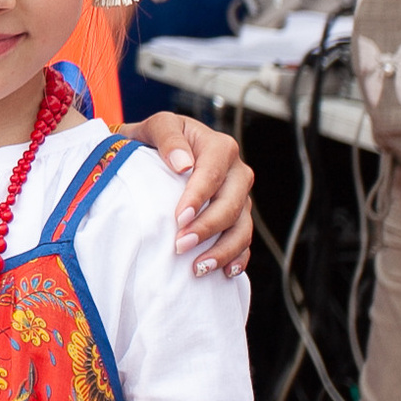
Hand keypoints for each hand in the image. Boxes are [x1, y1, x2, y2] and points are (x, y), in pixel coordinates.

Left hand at [118, 111, 254, 275]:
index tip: (180, 217)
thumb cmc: (155, 139)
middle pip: (231, 204)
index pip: (213, 173)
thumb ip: (167, 137)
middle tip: (181, 246)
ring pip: (242, 227)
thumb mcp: (157, 126)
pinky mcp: (238, 218)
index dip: (198, 197)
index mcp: (219, 147)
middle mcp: (236, 172)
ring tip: (198, 268)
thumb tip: (182, 165)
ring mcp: (240, 197)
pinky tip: (224, 273)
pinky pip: (245, 241)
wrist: (156, 150)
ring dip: (222, 250)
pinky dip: (237, 258)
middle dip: (207, 227)